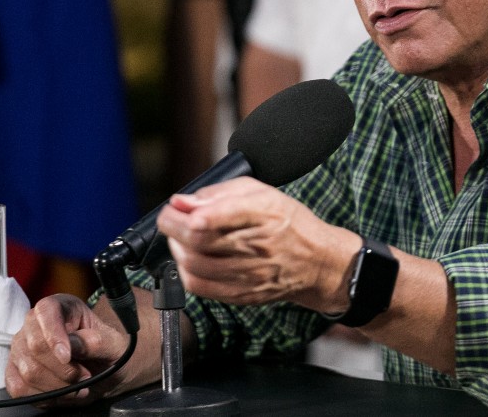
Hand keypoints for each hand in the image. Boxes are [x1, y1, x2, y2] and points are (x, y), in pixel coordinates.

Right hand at [5, 293, 134, 402]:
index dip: (53, 335)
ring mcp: (21, 348)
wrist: (101, 370)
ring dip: (59, 386)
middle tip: (85, 375)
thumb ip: (97, 341)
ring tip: (78, 385)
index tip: (67, 357)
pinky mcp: (14, 372)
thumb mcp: (114, 343)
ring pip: (29, 372)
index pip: (46, 311)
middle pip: (35, 346)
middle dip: (64, 369)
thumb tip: (73, 344)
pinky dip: (45, 396)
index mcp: (60, 306)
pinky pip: (20, 389)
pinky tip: (62, 393)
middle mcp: (34, 324)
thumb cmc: (107, 350)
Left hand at [156, 177, 358, 312]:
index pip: (222, 214)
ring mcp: (249, 274)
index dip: (193, 213)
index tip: (175, 207)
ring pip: (195, 264)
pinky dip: (186, 271)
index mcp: (264, 213)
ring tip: (180, 237)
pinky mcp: (242, 294)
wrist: (317, 263)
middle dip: (173, 227)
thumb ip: (220, 193)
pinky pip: (201, 287)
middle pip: (199, 240)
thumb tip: (183, 201)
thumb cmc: (289, 222)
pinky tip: (190, 259)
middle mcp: (257, 245)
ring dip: (177, 248)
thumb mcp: (262, 193)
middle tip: (170, 218)